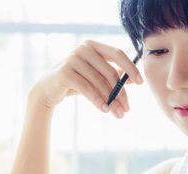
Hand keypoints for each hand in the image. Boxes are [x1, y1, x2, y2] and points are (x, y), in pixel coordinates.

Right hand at [29, 40, 143, 118]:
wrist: (47, 90)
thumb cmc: (73, 82)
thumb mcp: (93, 76)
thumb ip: (110, 74)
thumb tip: (132, 80)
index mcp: (93, 46)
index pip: (117, 53)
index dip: (130, 68)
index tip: (140, 83)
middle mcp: (83, 48)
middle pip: (110, 72)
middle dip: (120, 93)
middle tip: (126, 109)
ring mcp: (73, 59)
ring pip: (99, 83)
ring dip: (111, 100)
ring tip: (117, 114)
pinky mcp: (65, 72)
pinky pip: (87, 88)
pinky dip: (97, 100)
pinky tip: (105, 110)